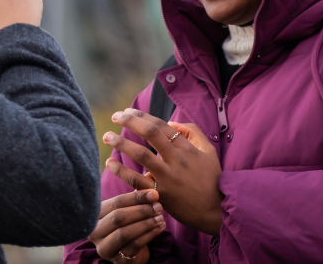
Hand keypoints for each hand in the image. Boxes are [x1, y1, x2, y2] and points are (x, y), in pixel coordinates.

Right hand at [89, 177, 165, 263]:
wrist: (132, 251)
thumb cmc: (130, 224)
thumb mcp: (131, 208)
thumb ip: (138, 193)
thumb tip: (151, 175)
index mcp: (95, 214)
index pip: (115, 203)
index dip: (136, 197)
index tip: (154, 193)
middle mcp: (94, 231)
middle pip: (118, 218)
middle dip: (141, 211)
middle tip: (159, 206)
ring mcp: (104, 247)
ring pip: (124, 233)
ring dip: (145, 223)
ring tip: (161, 217)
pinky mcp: (116, 260)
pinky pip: (134, 246)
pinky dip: (149, 235)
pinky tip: (160, 227)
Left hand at [104, 110, 222, 234]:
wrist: (215, 211)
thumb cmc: (213, 179)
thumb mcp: (209, 151)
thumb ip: (193, 132)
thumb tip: (172, 122)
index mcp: (187, 148)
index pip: (161, 126)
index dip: (142, 116)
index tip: (127, 111)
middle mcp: (177, 160)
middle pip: (150, 134)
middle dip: (131, 122)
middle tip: (116, 116)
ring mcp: (168, 178)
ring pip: (141, 156)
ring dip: (122, 144)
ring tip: (107, 136)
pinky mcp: (160, 195)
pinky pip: (137, 182)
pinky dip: (121, 171)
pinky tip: (110, 163)